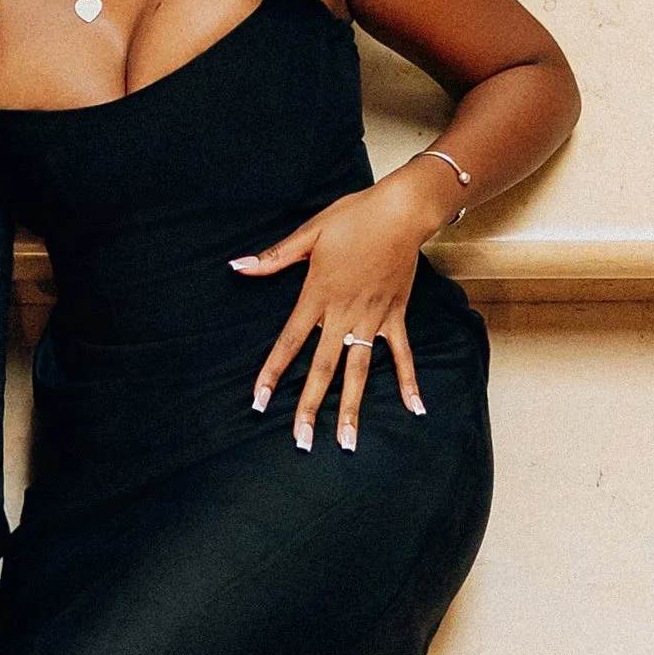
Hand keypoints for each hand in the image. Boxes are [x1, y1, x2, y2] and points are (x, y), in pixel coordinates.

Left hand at [231, 163, 449, 450]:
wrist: (401, 211)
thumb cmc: (353, 217)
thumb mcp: (310, 233)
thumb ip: (275, 257)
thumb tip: (238, 266)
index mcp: (318, 296)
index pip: (288, 342)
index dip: (272, 373)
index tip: (259, 403)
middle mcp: (344, 314)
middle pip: (322, 369)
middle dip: (310, 407)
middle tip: (301, 442)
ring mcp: (372, 318)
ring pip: (360, 371)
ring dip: (353, 408)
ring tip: (347, 443)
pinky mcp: (395, 315)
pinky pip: (401, 354)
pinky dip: (408, 380)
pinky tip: (415, 408)